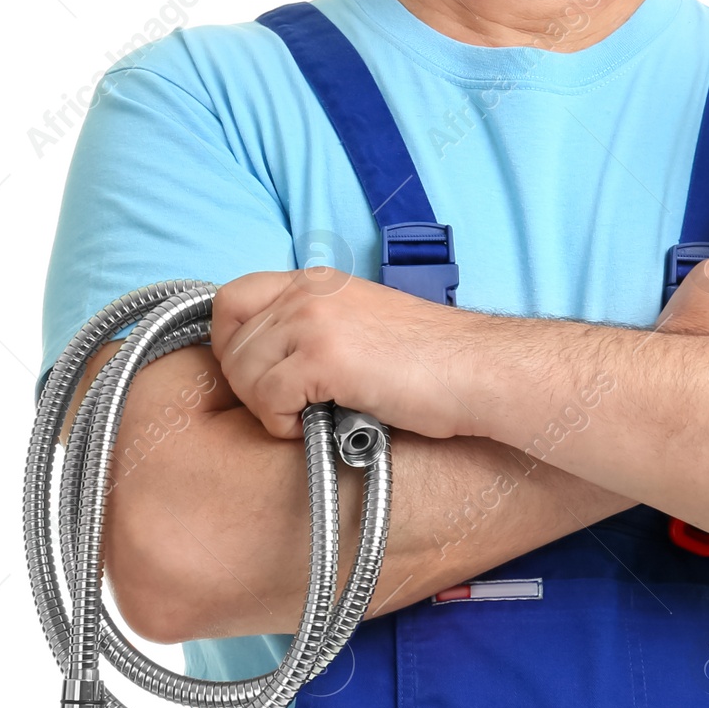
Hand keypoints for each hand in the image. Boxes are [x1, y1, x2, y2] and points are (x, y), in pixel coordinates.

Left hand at [209, 267, 488, 441]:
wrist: (480, 371)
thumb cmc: (434, 361)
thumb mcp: (364, 323)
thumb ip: (317, 328)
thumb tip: (273, 362)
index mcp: (317, 281)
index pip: (232, 299)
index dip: (228, 343)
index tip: (251, 376)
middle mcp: (308, 292)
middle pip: (230, 339)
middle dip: (244, 384)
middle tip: (281, 407)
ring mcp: (314, 321)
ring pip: (242, 372)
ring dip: (263, 407)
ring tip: (305, 419)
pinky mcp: (324, 358)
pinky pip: (266, 399)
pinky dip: (281, 424)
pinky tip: (316, 427)